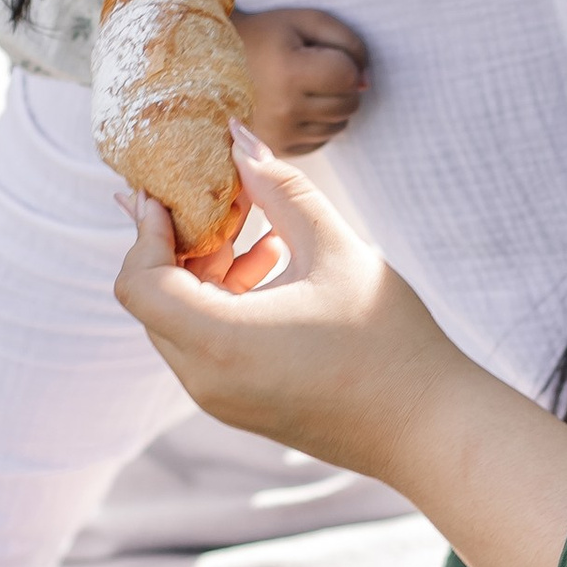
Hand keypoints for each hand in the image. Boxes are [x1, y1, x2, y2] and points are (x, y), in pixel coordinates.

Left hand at [114, 133, 449, 482]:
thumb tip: (239, 139)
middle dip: (180, 245)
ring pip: (180, 322)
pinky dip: (222, 305)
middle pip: (154, 300)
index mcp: (220, 341)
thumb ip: (280, 188)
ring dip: (206, 274)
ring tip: (264, 239)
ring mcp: (221, 399)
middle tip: (222, 204)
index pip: (139, 281)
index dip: (145, 230)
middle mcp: (206, 379)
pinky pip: (206, 347)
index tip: (170, 191)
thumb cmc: (388, 340)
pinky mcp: (241, 407)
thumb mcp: (334, 249)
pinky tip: (276, 272)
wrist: (427, 428)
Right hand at [232, 7, 368, 155]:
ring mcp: (279, 134)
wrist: (212, 62)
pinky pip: (321, 141)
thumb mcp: (304, 21)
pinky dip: (318, 124)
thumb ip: (347, 42)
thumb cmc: (264, 36)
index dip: (344, 61)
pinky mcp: (277, 149)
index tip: (322, 53)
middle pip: (348, 104)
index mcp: (288, 72)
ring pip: (339, 125)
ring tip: (304, 86)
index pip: (347, 76)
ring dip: (333, 106)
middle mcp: (284, 109)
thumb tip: (367, 82)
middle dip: (342, 85)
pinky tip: (296, 105)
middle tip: (314, 69)